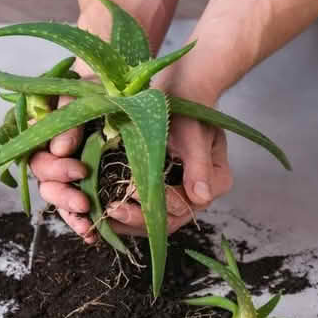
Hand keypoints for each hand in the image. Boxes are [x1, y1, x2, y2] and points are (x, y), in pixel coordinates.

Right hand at [30, 93, 98, 243]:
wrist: (122, 90)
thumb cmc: (98, 87)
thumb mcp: (82, 92)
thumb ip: (66, 117)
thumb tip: (59, 149)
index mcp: (43, 133)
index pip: (38, 158)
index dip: (56, 169)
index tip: (80, 169)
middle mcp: (52, 155)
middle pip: (46, 182)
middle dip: (64, 195)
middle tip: (84, 203)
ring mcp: (67, 172)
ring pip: (58, 198)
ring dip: (71, 214)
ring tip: (88, 225)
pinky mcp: (84, 183)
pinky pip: (76, 206)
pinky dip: (82, 222)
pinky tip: (92, 234)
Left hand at [106, 113, 232, 234]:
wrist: (177, 96)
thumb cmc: (187, 110)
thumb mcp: (193, 133)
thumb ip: (198, 164)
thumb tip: (202, 196)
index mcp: (215, 182)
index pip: (187, 205)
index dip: (160, 204)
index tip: (135, 192)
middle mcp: (197, 194)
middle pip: (169, 219)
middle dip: (138, 219)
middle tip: (112, 210)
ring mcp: (178, 194)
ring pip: (154, 220)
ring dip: (127, 221)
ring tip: (103, 216)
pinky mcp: (160, 191)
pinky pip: (143, 210)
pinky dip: (125, 211)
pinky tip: (103, 209)